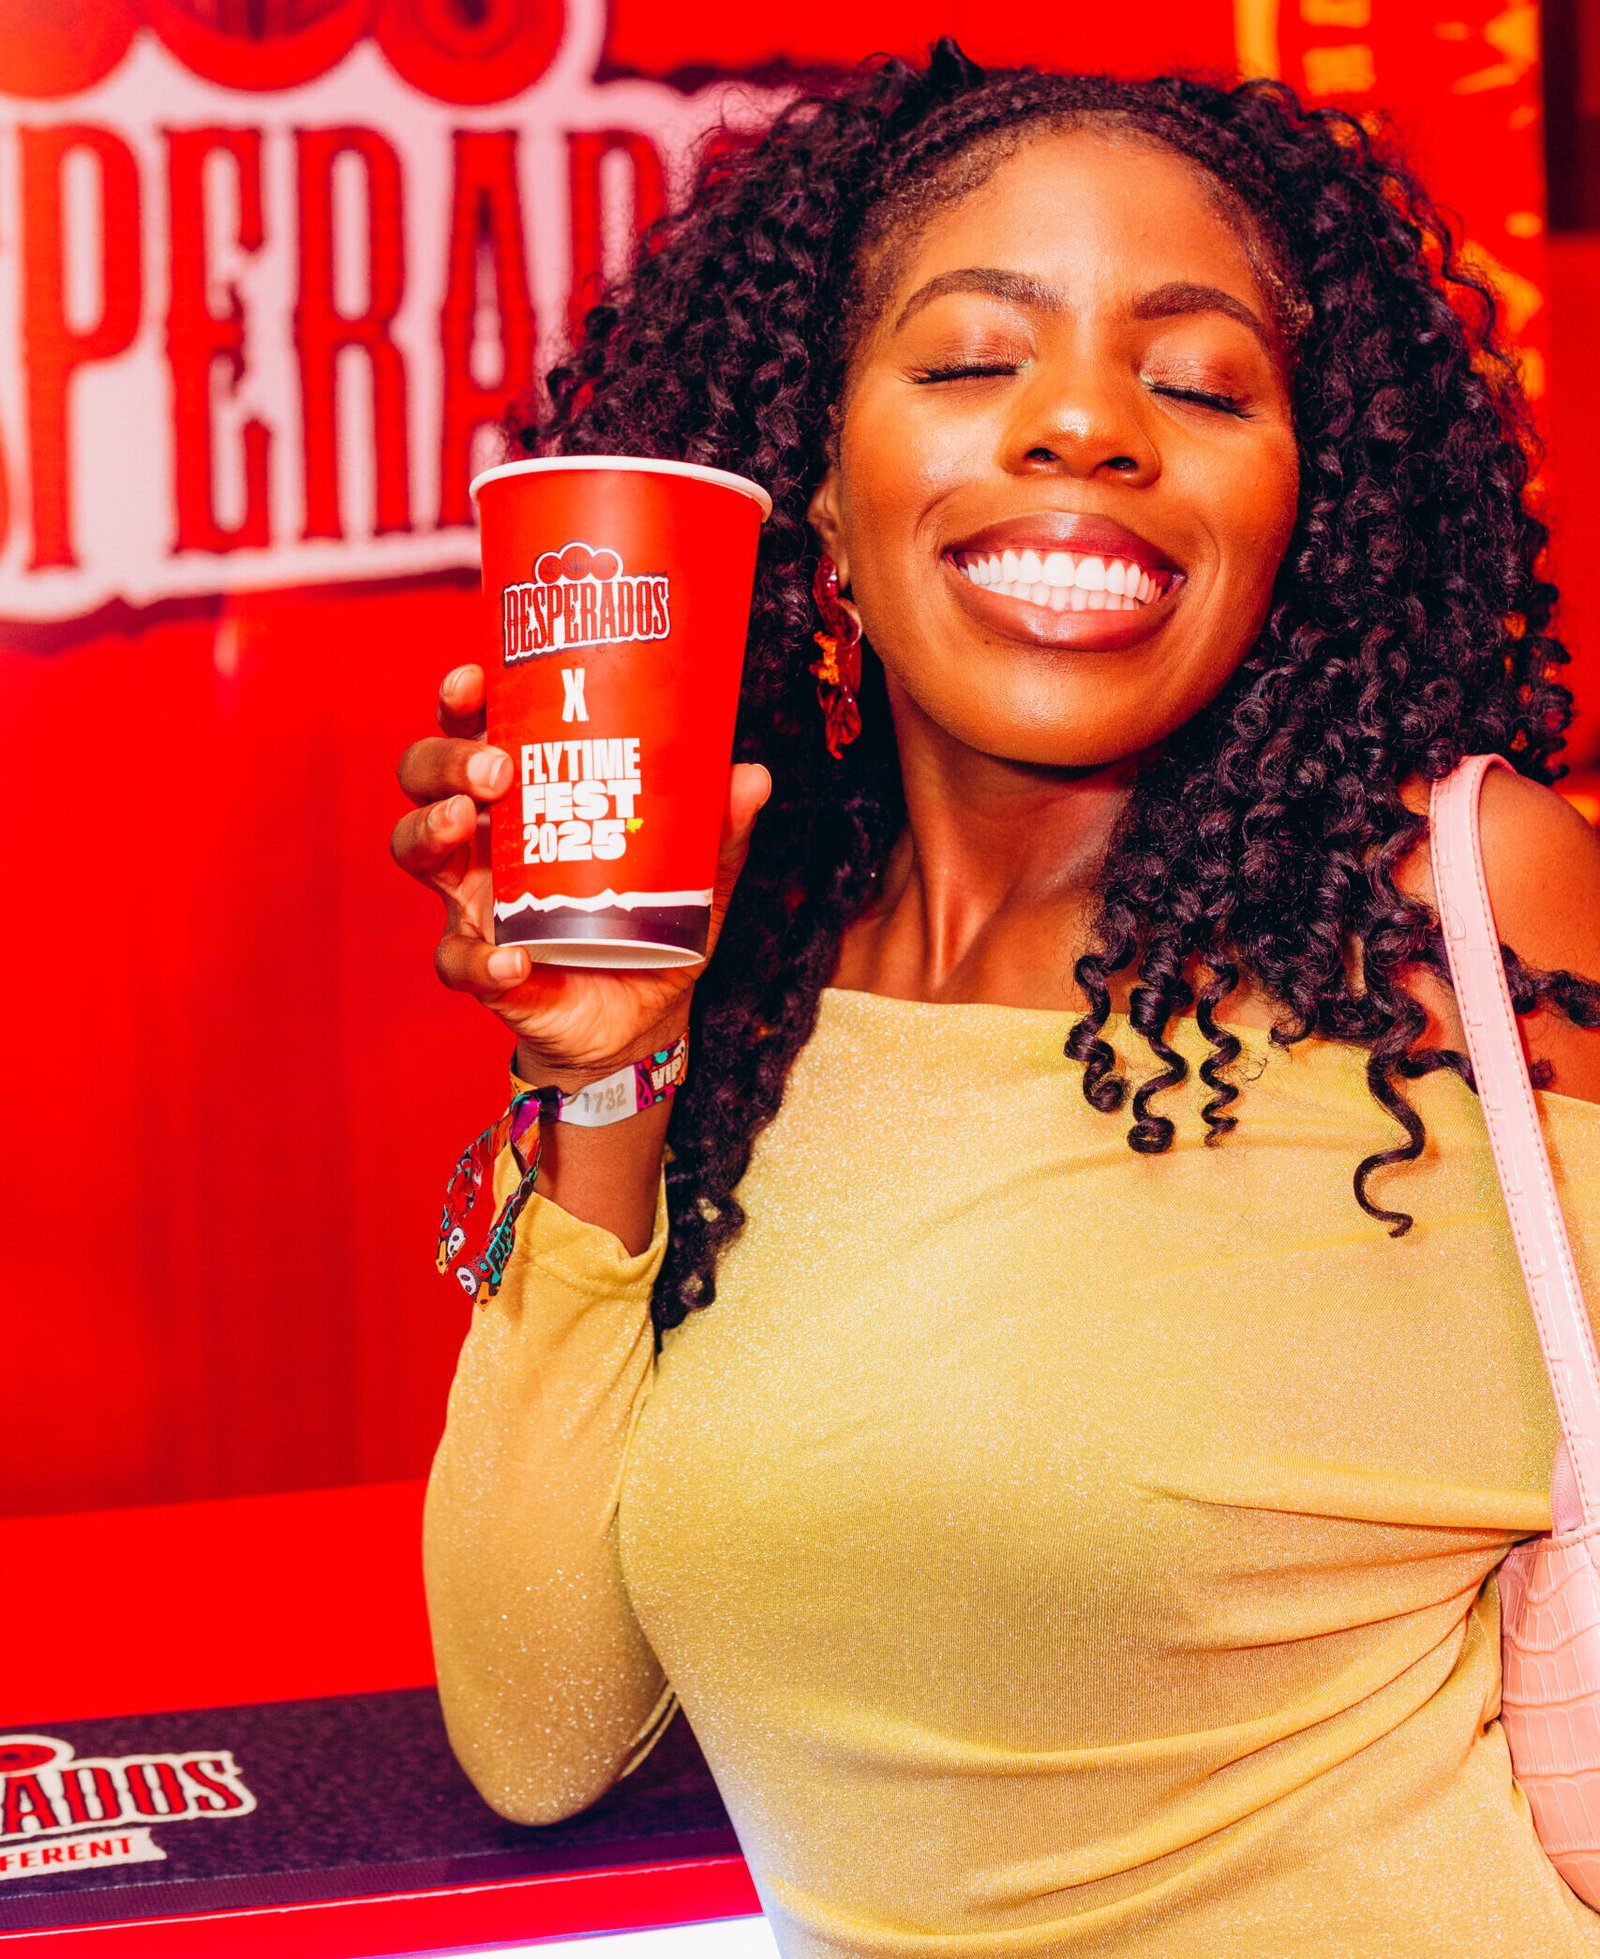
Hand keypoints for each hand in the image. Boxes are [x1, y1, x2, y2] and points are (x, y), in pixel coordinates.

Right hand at [392, 665, 770, 1081]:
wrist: (640, 1017)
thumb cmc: (649, 923)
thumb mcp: (693, 872)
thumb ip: (717, 827)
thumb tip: (751, 776)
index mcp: (524, 798)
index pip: (474, 732)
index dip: (461, 700)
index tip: (473, 678)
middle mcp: (483, 841)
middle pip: (426, 779)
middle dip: (446, 759)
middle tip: (495, 766)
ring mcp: (472, 903)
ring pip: (412, 850)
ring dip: (430, 828)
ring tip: (465, 821)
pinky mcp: (481, 966)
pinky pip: (459, 961)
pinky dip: (482, 959)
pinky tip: (514, 960)